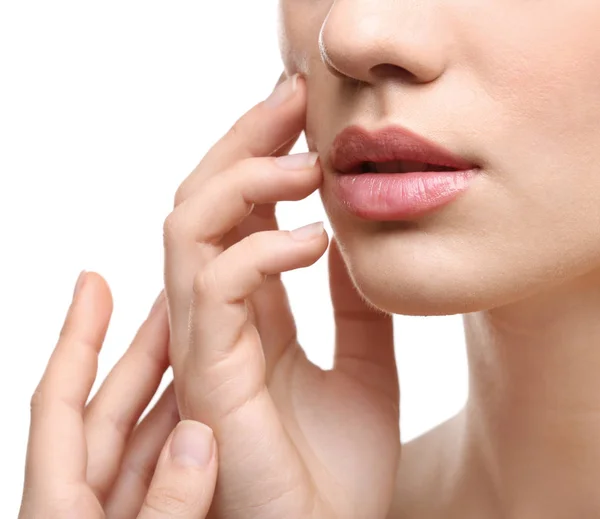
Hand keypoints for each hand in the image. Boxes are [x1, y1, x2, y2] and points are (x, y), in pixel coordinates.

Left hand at [19, 272, 217, 518]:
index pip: (59, 399)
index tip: (92, 283)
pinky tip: (212, 422)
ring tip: (205, 351)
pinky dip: (185, 446)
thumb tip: (199, 440)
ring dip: (172, 395)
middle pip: (108, 409)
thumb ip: (166, 505)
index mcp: (55, 509)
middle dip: (142, 352)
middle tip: (173, 304)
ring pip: (142, 441)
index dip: (78, 335)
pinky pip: (162, 477)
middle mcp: (79, 505)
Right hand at [163, 73, 399, 518]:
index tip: (307, 114)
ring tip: (308, 163)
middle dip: (244, 141)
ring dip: (245, 178)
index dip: (266, 155)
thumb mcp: (368, 363)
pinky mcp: (209, 374)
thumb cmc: (340, 470)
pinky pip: (214, 286)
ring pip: (189, 228)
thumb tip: (357, 234)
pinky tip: (315, 240)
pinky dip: (261, 248)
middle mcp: (216, 318)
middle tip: (292, 96)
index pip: (239, 214)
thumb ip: (356, 301)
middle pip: (204, 202)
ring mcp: (205, 342)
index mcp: (251, 315)